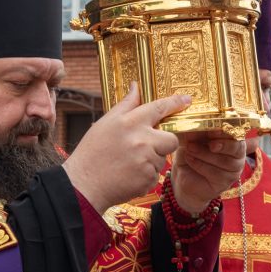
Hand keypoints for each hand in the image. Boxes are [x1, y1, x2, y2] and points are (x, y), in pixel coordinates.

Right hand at [63, 82, 190, 213]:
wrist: (84, 184)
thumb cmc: (92, 152)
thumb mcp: (106, 123)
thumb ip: (126, 105)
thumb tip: (136, 87)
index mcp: (130, 122)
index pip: (159, 108)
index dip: (174, 103)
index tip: (186, 101)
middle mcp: (141, 139)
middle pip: (171, 138)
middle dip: (164, 142)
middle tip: (146, 148)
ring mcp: (146, 160)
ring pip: (162, 158)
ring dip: (150, 161)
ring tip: (128, 164)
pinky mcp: (148, 179)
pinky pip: (155, 175)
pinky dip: (145, 176)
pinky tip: (128, 175)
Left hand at [171, 131, 245, 213]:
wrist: (182, 174)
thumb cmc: (190, 151)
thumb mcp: (192, 138)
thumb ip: (198, 131)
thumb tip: (197, 124)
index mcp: (232, 138)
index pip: (237, 132)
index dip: (227, 131)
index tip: (213, 130)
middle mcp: (237, 154)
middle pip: (237, 148)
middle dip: (223, 144)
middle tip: (209, 143)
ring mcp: (233, 170)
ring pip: (225, 161)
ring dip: (205, 154)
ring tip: (190, 149)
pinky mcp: (225, 182)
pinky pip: (216, 174)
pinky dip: (200, 165)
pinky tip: (190, 159)